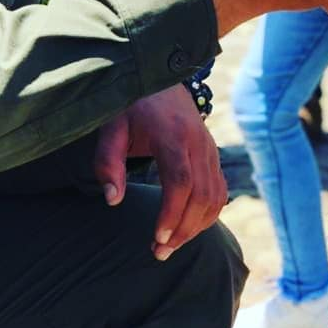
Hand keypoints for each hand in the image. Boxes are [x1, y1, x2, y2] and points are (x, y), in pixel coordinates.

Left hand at [90, 85, 226, 259]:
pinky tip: (188, 228)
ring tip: (171, 246)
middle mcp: (197, 141)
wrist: (159, 74)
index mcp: (172, 133)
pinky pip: (219, 189)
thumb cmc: (130, 105)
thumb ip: (107, 162)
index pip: (181, 180)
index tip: (157, 237)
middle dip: (184, 229)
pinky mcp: (212, 154)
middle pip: (202, 194)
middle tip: (160, 252)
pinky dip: (208, 214)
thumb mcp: (111, 127)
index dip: (172, 213)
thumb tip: (114, 201)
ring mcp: (209, 147)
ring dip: (197, 226)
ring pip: (215, 195)